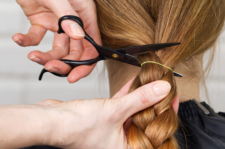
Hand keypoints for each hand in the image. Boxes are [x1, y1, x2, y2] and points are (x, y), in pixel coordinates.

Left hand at [12, 0, 100, 82]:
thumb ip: (68, 17)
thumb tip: (79, 38)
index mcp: (85, 16)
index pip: (92, 46)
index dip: (85, 64)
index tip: (73, 77)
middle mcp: (74, 22)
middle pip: (74, 52)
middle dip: (63, 63)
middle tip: (49, 68)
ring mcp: (58, 24)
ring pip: (57, 49)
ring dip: (45, 56)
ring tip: (32, 56)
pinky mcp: (42, 22)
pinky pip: (37, 37)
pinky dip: (27, 41)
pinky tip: (18, 39)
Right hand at [37, 79, 178, 148]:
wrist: (51, 121)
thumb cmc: (78, 127)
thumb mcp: (116, 111)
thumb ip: (140, 99)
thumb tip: (162, 89)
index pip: (156, 132)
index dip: (166, 113)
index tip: (173, 96)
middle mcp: (122, 143)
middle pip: (146, 121)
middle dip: (155, 102)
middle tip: (165, 86)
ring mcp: (114, 131)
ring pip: (134, 112)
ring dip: (142, 97)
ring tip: (153, 81)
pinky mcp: (105, 119)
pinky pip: (122, 107)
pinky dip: (128, 96)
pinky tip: (136, 82)